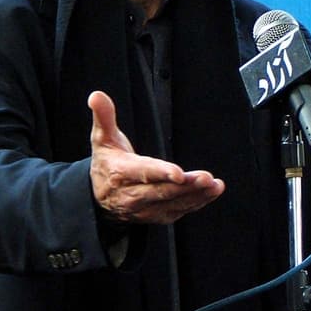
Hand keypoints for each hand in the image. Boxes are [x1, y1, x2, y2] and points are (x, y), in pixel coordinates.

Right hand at [88, 90, 224, 223]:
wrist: (98, 199)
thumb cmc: (107, 163)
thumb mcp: (102, 139)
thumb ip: (104, 117)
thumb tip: (96, 96)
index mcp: (120, 173)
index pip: (143, 172)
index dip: (161, 173)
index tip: (179, 173)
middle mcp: (132, 195)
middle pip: (162, 191)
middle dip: (186, 186)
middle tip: (206, 178)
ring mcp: (145, 208)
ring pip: (173, 202)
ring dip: (197, 195)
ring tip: (215, 185)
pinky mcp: (157, 215)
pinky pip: (180, 210)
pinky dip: (198, 202)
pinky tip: (212, 192)